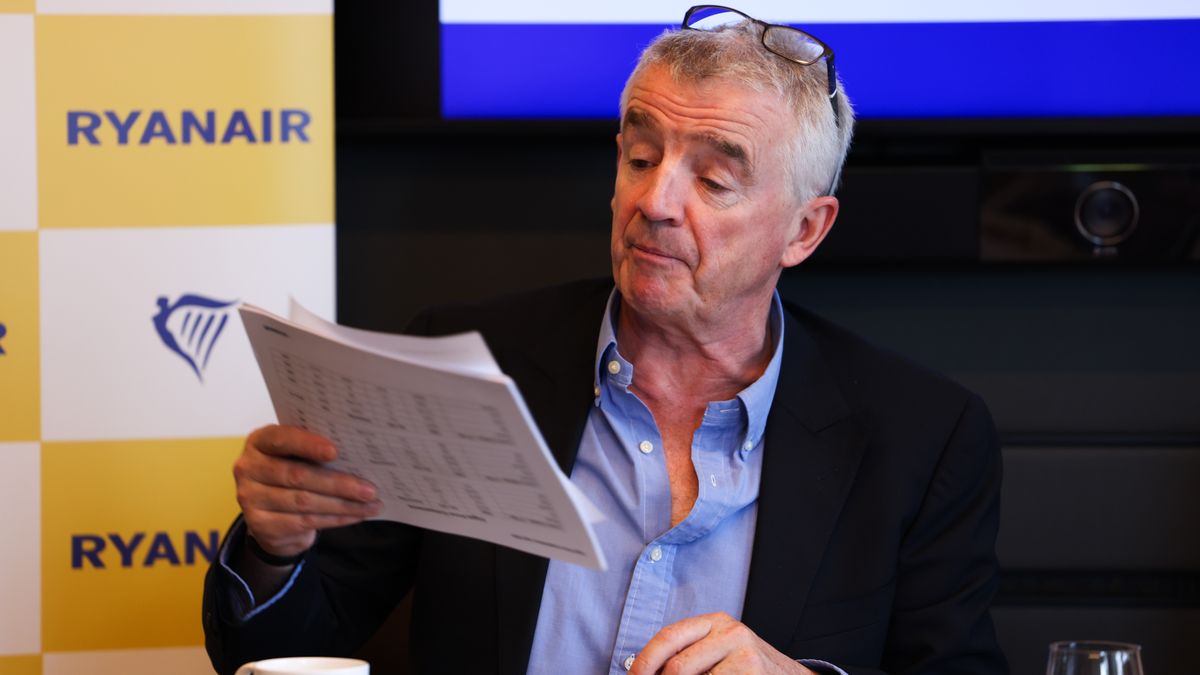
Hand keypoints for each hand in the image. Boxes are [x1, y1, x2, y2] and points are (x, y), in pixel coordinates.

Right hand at [233, 424, 381, 557]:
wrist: (271, 513)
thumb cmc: (292, 471)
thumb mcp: (296, 455)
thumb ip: (314, 450)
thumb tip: (358, 453)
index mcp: (259, 441)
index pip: (281, 439)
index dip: (308, 445)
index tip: (335, 451)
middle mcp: (248, 468)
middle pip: (297, 476)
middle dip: (339, 483)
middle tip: (370, 489)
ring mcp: (250, 498)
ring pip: (304, 502)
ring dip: (343, 505)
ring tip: (371, 504)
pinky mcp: (261, 525)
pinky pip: (304, 522)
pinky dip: (335, 519)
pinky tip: (356, 516)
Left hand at [630, 612, 813, 674]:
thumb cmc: (749, 670)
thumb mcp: (718, 653)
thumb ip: (688, 655)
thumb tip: (646, 670)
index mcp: (714, 621)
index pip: (668, 636)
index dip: (644, 661)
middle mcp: (729, 630)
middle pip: (677, 664)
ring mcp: (743, 650)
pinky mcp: (751, 669)